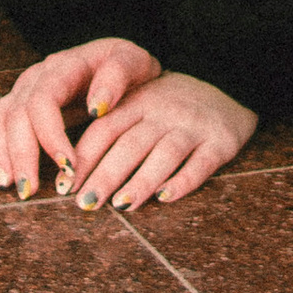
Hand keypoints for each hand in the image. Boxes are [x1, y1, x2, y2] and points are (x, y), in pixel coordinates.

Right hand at [0, 37, 161, 199]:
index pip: (44, 99)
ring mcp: (25, 90)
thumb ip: (117, 75)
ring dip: (2, 155)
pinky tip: (6, 178)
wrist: (124, 66)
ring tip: (11, 186)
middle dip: (22, 153)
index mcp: (64, 66)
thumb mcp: (135, 62)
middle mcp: (38, 76)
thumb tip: (96, 107)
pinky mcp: (20, 105)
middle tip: (31, 190)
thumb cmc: (130, 68)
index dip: (50, 134)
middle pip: (17, 113)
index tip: (69, 167)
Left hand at [68, 67, 256, 209]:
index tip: (64, 187)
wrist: (227, 86)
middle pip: (130, 145)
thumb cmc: (169, 105)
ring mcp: (192, 126)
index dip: (83, 158)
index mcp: (137, 101)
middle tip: (85, 204)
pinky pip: (201, 164)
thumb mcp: (139, 103)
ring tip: (121, 206)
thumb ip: (110, 127)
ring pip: (163, 155)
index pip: (104, 129)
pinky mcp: (220, 142)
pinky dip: (183, 181)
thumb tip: (68, 167)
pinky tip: (165, 197)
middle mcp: (163, 111)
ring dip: (140, 182)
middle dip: (105, 176)